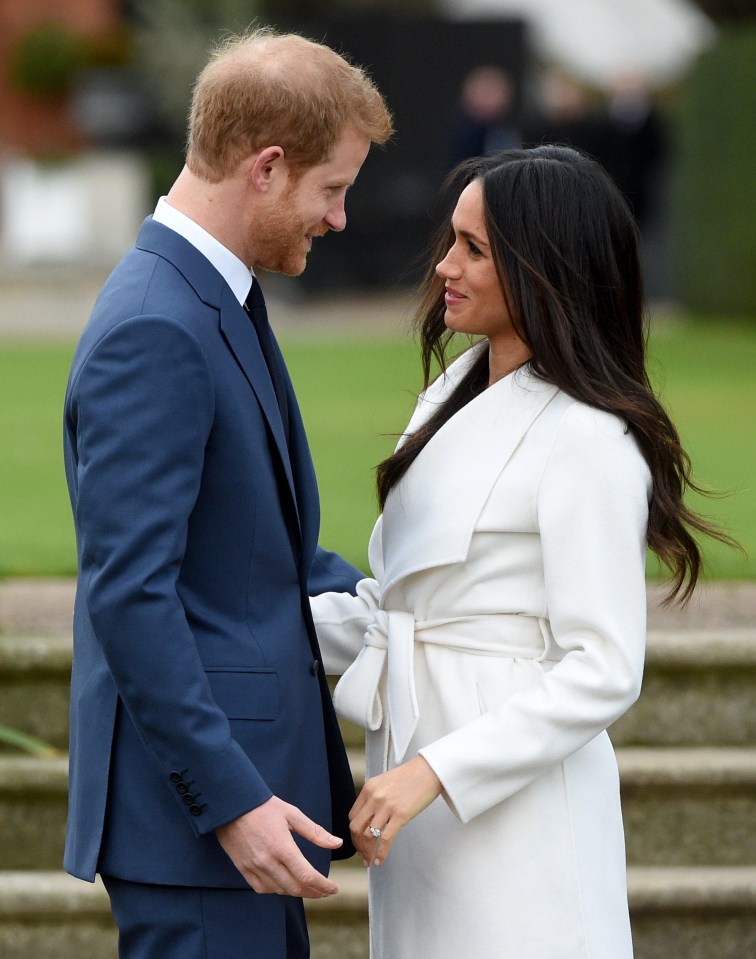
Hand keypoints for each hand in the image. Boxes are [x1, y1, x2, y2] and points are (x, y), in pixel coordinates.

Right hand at [215, 795, 341, 897]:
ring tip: (308, 887)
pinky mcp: (243, 869)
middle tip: (325, 891)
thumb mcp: (292, 814)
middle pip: (295, 888)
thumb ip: (315, 832)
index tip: (334, 889)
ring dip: (297, 892)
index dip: (323, 886)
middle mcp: (268, 862)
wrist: (232, 805)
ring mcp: (254, 868)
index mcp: (283, 848)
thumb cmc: (264, 807)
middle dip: (314, 892)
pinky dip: (277, 890)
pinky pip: (263, 888)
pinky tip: (284, 884)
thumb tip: (337, 843)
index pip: (307, 876)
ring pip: (280, 890)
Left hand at [349, 756, 441, 866]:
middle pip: (356, 827)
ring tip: (370, 860)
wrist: (428, 770)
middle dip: (357, 845)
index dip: (353, 832)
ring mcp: (387, 806)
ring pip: (369, 836)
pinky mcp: (401, 815)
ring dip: (368, 852)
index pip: (352, 816)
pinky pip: (386, 839)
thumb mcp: (384, 782)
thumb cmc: (410, 776)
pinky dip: (381, 853)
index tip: (357, 841)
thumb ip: (374, 797)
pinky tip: (380, 860)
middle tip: (362, 854)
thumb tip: (369, 818)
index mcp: (369, 788)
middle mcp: (374, 797)